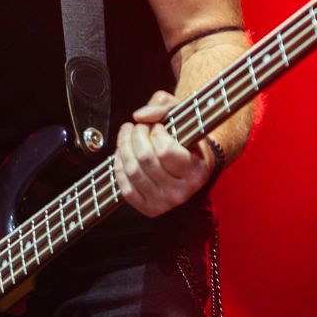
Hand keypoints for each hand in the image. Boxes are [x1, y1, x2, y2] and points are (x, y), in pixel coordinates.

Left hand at [114, 89, 212, 216]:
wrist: (190, 164)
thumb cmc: (186, 137)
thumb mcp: (182, 114)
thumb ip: (163, 107)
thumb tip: (139, 116)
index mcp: (197, 171)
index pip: (165, 151)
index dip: (155, 133)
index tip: (157, 127)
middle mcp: (183, 192)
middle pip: (145, 159)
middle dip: (136, 135)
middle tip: (137, 127)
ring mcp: (165, 203)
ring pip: (133, 172)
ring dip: (124, 147)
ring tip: (128, 135)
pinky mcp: (150, 209)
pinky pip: (126, 189)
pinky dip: (119, 167)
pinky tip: (122, 153)